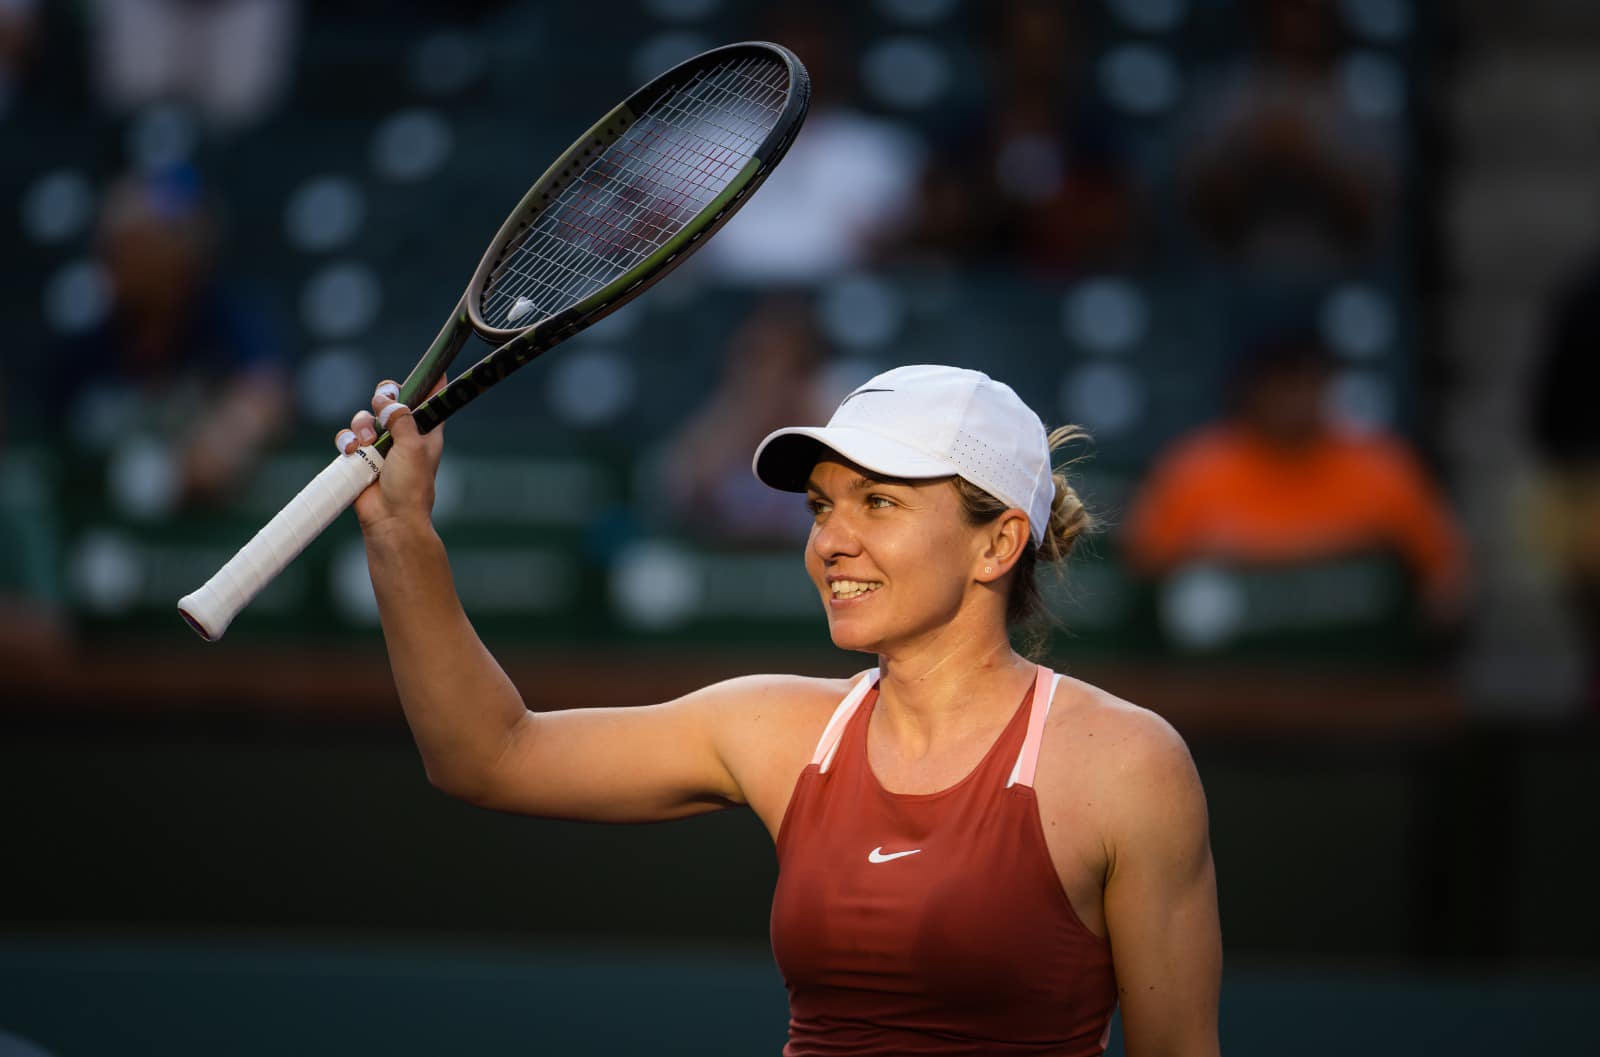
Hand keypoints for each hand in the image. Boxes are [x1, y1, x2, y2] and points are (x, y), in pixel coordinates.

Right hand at [334, 378, 445, 536]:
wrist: (391, 519)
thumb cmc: (411, 487)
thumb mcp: (413, 447)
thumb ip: (402, 419)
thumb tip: (387, 401)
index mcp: (427, 430)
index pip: (432, 397)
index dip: (431, 379)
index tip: (432, 365)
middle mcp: (404, 434)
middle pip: (391, 398)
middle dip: (383, 396)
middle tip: (382, 402)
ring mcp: (381, 445)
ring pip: (366, 416)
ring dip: (363, 424)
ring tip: (367, 443)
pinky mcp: (360, 456)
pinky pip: (348, 436)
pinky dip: (347, 441)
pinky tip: (353, 452)